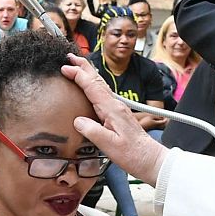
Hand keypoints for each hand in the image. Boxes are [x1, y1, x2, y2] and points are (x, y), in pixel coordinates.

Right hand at [61, 55, 166, 185]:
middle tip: (70, 56)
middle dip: (83, 66)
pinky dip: (92, 85)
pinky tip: (89, 87)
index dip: (78, 75)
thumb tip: (78, 120)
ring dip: (88, 73)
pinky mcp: (117, 114)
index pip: (92, 87)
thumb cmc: (132, 154)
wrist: (149, 159)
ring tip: (77, 65)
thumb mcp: (109, 145)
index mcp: (112, 109)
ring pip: (100, 85)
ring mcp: (117, 109)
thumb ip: (93, 131)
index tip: (65, 67)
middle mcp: (115, 105)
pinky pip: (102, 94)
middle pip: (97, 80)